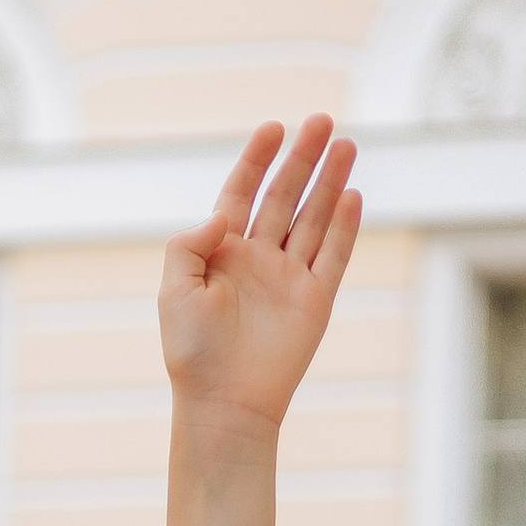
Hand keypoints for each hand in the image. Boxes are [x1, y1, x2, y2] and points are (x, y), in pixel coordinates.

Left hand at [160, 118, 360, 433]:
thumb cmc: (192, 354)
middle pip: (285, 197)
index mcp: (222, 254)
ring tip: (345, 144)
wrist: (224, 404)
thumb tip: (221, 216)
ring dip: (329, 181)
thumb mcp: (173, 293)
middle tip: (323, 121)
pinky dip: (343, 226)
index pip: (242, 194)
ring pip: (313, 217)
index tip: (274, 128)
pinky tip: (351, 195)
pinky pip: (333, 255)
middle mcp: (258, 260)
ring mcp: (288, 278)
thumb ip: (188, 246)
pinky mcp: (314, 301)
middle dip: (302, 158)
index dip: (257, 160)